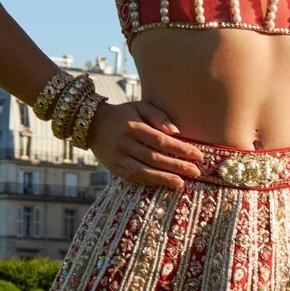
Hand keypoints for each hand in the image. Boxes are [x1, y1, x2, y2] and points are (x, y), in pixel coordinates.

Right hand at [88, 99, 204, 189]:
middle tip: (196, 172)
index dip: (180, 149)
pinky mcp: (114, 168)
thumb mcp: (139, 107)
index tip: (197, 155)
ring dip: (164, 178)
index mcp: (132, 127)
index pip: (160, 141)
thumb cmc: (123, 115)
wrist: (92, 125)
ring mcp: (118, 158)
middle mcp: (124, 143)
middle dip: (177, 166)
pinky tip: (164, 183)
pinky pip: (134, 177)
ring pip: (144, 171)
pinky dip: (150, 181)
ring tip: (181, 183)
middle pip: (155, 158)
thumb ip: (158, 116)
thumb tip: (175, 131)